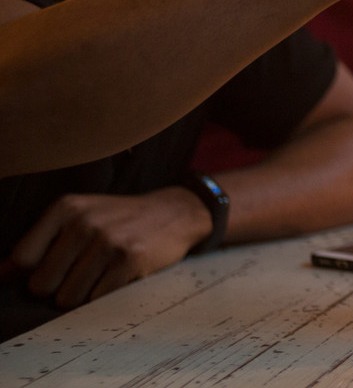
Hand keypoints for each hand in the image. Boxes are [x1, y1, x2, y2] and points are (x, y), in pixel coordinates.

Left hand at [9, 188, 209, 307]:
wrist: (175, 212)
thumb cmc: (119, 219)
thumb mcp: (79, 217)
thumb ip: (39, 244)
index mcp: (66, 208)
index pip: (22, 259)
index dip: (35, 271)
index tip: (55, 267)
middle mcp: (84, 221)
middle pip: (41, 285)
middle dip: (58, 287)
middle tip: (82, 272)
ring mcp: (108, 241)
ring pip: (68, 298)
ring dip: (83, 295)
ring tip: (102, 274)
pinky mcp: (130, 260)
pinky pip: (97, 299)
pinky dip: (105, 296)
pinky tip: (120, 276)